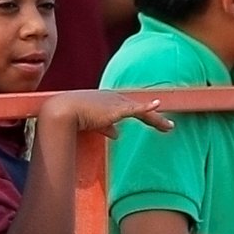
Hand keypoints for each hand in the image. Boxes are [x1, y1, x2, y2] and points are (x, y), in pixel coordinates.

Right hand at [42, 90, 174, 137]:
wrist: (64, 110)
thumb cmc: (73, 116)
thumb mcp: (93, 123)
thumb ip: (106, 128)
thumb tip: (117, 135)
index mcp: (109, 100)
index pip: (130, 108)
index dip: (143, 113)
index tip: (153, 120)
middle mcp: (115, 98)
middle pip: (140, 108)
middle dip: (155, 119)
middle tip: (168, 126)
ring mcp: (116, 102)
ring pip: (142, 111)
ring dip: (157, 120)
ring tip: (169, 127)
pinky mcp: (116, 109)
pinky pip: (135, 108)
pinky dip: (147, 107)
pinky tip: (157, 105)